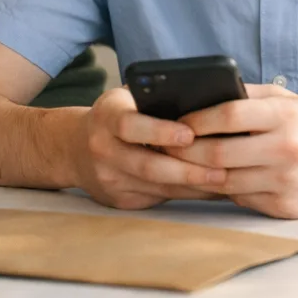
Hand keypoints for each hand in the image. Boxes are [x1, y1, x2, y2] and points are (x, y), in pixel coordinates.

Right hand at [69, 86, 226, 210]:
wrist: (74, 149)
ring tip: (224, 182)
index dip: (160, 131)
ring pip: (157, 187)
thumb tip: (204, 103)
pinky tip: (209, 190)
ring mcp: (109, 179)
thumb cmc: (116, 116)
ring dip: (193, 186)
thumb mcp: (127, 98)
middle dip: (187, 170)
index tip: (190, 134)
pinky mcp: (119, 199)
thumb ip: (154, 98)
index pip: (130, 125)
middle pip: (147, 165)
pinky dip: (186, 195)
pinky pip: (158, 200)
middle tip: (221, 169)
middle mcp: (103, 149)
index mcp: (106, 116)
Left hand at [168, 84, 297, 218]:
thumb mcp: (290, 101)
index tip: (177, 121)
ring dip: (196, 174)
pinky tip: (210, 181)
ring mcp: (286, 181)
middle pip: (218, 153)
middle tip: (165, 147)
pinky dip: (222, 190)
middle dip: (185, 151)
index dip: (195, 120)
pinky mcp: (286, 207)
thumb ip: (249, 95)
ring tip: (178, 165)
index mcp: (285, 116)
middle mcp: (286, 149)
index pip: (228, 115)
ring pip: (224, 181)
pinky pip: (241, 199)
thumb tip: (201, 94)